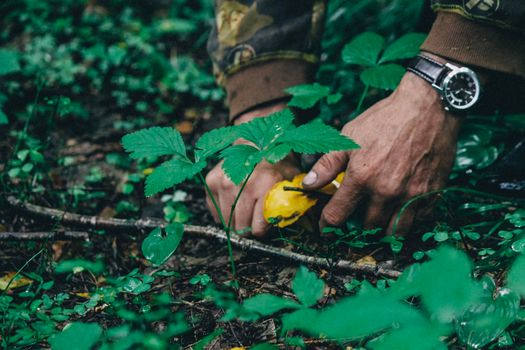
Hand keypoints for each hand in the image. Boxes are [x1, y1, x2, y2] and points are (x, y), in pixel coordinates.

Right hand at [205, 102, 300, 236]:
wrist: (254, 140)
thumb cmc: (274, 161)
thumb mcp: (291, 179)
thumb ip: (295, 202)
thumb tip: (306, 226)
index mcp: (265, 185)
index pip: (258, 228)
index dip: (263, 230)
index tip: (265, 225)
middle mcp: (242, 185)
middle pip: (241, 228)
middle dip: (249, 228)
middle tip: (254, 219)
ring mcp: (224, 183)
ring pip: (227, 222)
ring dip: (235, 221)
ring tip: (244, 210)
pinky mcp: (212, 182)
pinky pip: (215, 212)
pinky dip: (223, 212)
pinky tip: (233, 202)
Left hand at [302, 72, 461, 234]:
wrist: (427, 108)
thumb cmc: (384, 120)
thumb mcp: (348, 137)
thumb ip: (327, 165)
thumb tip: (308, 185)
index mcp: (361, 178)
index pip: (337, 216)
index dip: (327, 226)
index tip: (325, 229)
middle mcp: (386, 192)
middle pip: (368, 228)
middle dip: (359, 228)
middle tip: (357, 219)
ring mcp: (411, 195)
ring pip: (395, 233)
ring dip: (383, 231)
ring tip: (378, 221)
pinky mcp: (432, 193)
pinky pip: (419, 221)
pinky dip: (408, 221)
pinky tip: (401, 211)